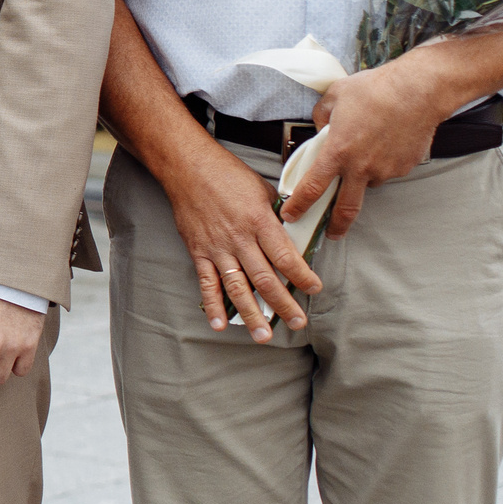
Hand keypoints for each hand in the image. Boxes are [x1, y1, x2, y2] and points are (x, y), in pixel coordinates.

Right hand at [163, 141, 318, 341]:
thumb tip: (293, 235)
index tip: (314, 288)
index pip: (286, 257)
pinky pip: (206, 283)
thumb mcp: (262, 189)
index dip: (302, 277)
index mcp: (259, 221)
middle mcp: (239, 238)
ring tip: (263, 336)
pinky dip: (212, 305)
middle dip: (283, 304)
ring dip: (252, 314)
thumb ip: (277, 216)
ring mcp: (217, 248)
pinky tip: (221, 323)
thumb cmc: (227, 174)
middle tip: (298, 322)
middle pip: (265, 278)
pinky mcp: (199, 252)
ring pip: (237, 287)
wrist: (187, 167)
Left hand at [291, 55, 452, 236]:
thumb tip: (321, 129)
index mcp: (338, 152)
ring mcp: (385, 170)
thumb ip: (321, 117)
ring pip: (369, 182)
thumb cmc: (376, 90)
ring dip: (363, 175)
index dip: (299, 205)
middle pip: (345, 208)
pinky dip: (383, 162)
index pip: (312, 188)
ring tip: (368, 147)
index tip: (291, 215)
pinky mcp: (404, 167)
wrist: (418, 90)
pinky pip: (388, 170)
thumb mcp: (335, 96)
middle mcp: (361, 167)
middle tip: (331, 232)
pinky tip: (386, 140)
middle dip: (336, 225)